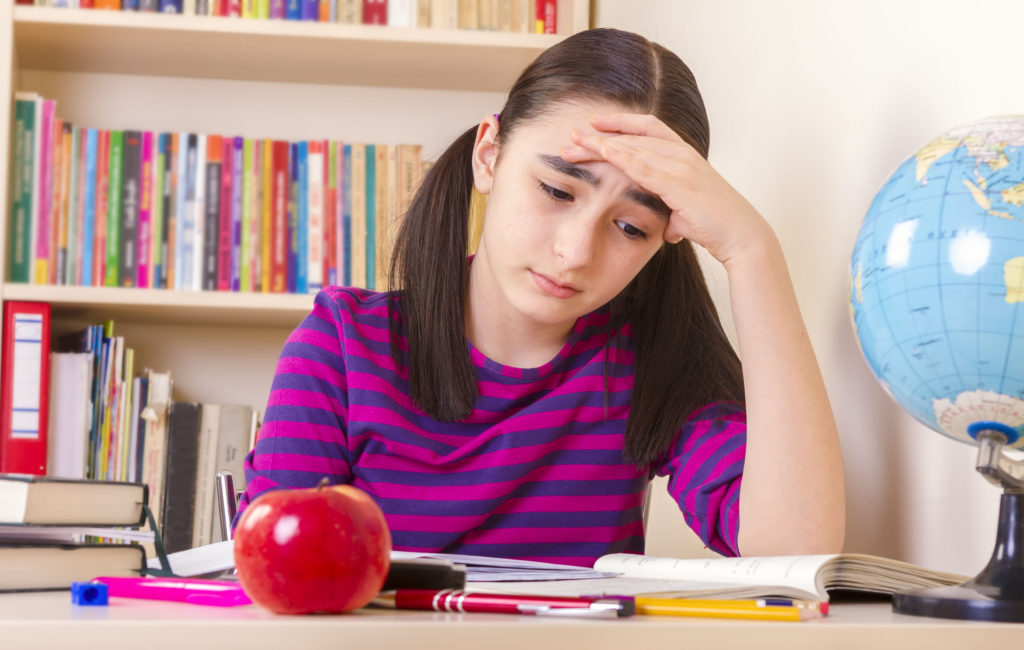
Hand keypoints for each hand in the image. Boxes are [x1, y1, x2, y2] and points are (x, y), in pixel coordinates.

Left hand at [561, 112, 773, 267]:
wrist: (741, 236)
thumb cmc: (717, 226)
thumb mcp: (688, 212)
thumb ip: (675, 213)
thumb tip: (669, 227)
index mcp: (684, 155)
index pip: (647, 128)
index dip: (620, 122)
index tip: (593, 124)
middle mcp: (683, 154)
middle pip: (634, 136)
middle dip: (600, 135)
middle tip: (570, 136)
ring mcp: (682, 167)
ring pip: (635, 147)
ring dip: (602, 144)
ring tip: (575, 143)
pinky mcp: (680, 184)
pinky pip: (645, 167)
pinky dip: (623, 157)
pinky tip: (603, 152)